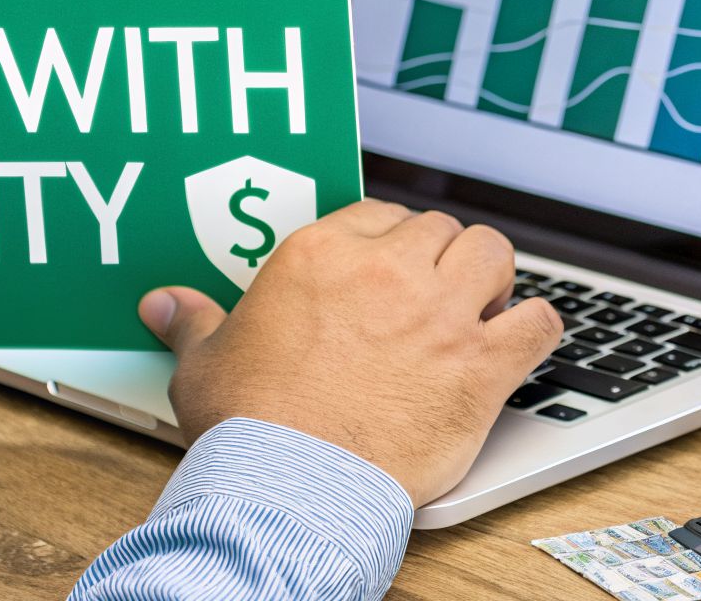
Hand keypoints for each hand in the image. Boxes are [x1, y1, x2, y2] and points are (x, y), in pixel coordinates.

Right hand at [138, 200, 562, 505]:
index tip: (387, 266)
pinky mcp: (479, 365)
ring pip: (493, 252)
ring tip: (479, 303)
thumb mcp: (204, 363)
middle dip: (438, 255)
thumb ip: (192, 322)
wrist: (291, 485)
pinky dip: (535, 327)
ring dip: (490, 275)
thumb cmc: (248, 426)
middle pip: (437, 228)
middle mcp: (387, 270)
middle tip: (430, 293)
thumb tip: (161, 304)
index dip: (388, 239)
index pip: (377, 214)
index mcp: (322, 256)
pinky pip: (538, 321)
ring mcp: (439, 314)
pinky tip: (521, 339)